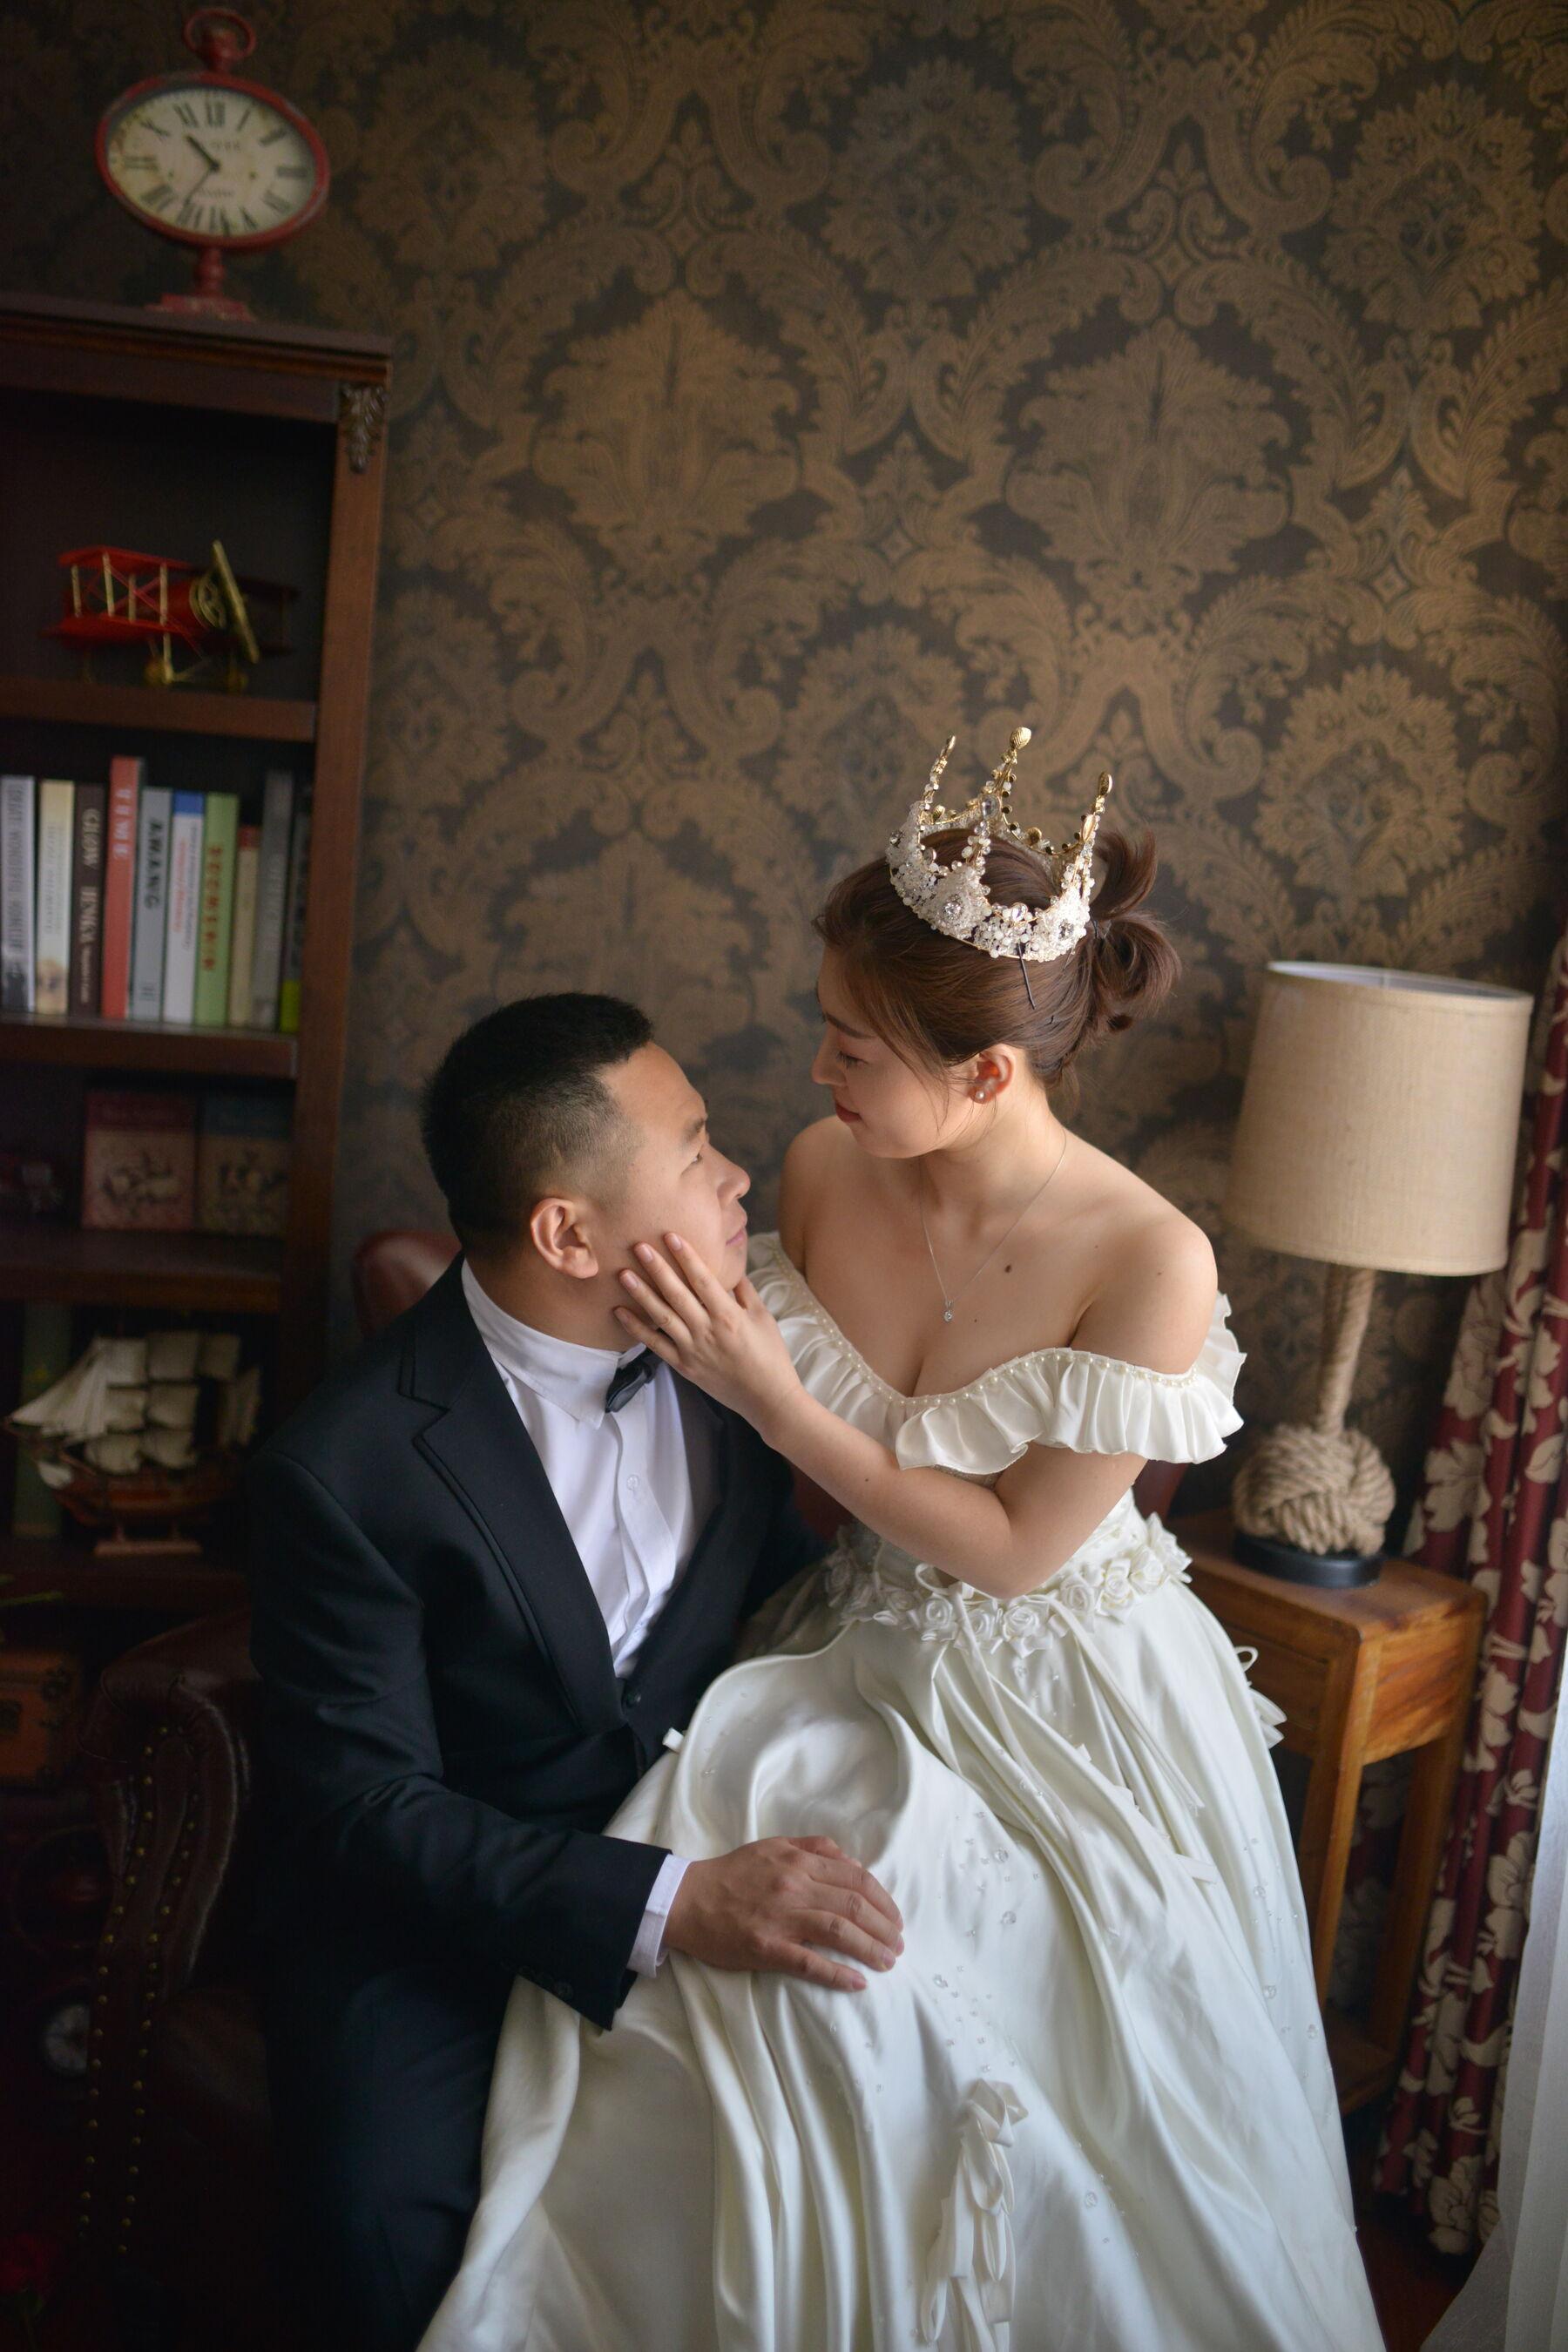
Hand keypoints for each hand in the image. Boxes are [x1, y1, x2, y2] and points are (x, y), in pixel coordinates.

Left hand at [615, 1236, 801, 1438]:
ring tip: (623, 1273)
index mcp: (729, 1316)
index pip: (702, 1279)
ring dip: (641, 1294)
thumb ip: (744, 1291)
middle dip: (657, 1268)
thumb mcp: (763, 1318)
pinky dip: (637, 1328)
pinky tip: (620, 1312)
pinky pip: (655, 1345)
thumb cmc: (770, 1356)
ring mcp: (692, 1350)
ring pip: (661, 1316)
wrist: (767, 1398)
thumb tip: (729, 1269)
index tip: (670, 1236)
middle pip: (676, 1293)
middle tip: (638, 1246)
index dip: (686, 1256)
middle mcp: (707, 1330)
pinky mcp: (684, 1366)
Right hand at [664, 1835, 902, 1990]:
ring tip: (888, 1962)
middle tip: (899, 1945)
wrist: (688, 1899)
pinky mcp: (766, 1948)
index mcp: (799, 1862)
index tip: (895, 1919)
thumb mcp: (775, 1846)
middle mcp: (795, 1887)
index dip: (884, 1901)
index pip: (856, 1881)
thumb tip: (853, 1865)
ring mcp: (781, 1919)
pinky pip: (809, 1963)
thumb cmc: (733, 1873)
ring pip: (839, 1932)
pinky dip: (837, 1974)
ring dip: (871, 1949)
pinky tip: (857, 1982)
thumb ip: (815, 1849)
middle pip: (854, 1906)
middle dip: (885, 1928)